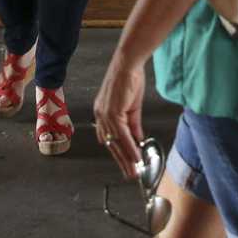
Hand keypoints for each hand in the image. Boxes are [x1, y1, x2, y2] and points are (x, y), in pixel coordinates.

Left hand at [91, 51, 147, 178]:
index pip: (108, 138)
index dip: (117, 152)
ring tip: (134, 171)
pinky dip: (130, 147)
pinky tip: (136, 157)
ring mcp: (105, 115)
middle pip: (111, 144)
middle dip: (122, 161)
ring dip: (127, 159)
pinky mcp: (113, 113)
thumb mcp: (132, 106)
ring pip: (116, 143)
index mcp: (102, 113)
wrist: (128, 64)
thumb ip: (133, 125)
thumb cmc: (130, 80)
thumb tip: (137, 140)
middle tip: (130, 174)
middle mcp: (100, 116)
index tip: (126, 163)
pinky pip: (122, 135)